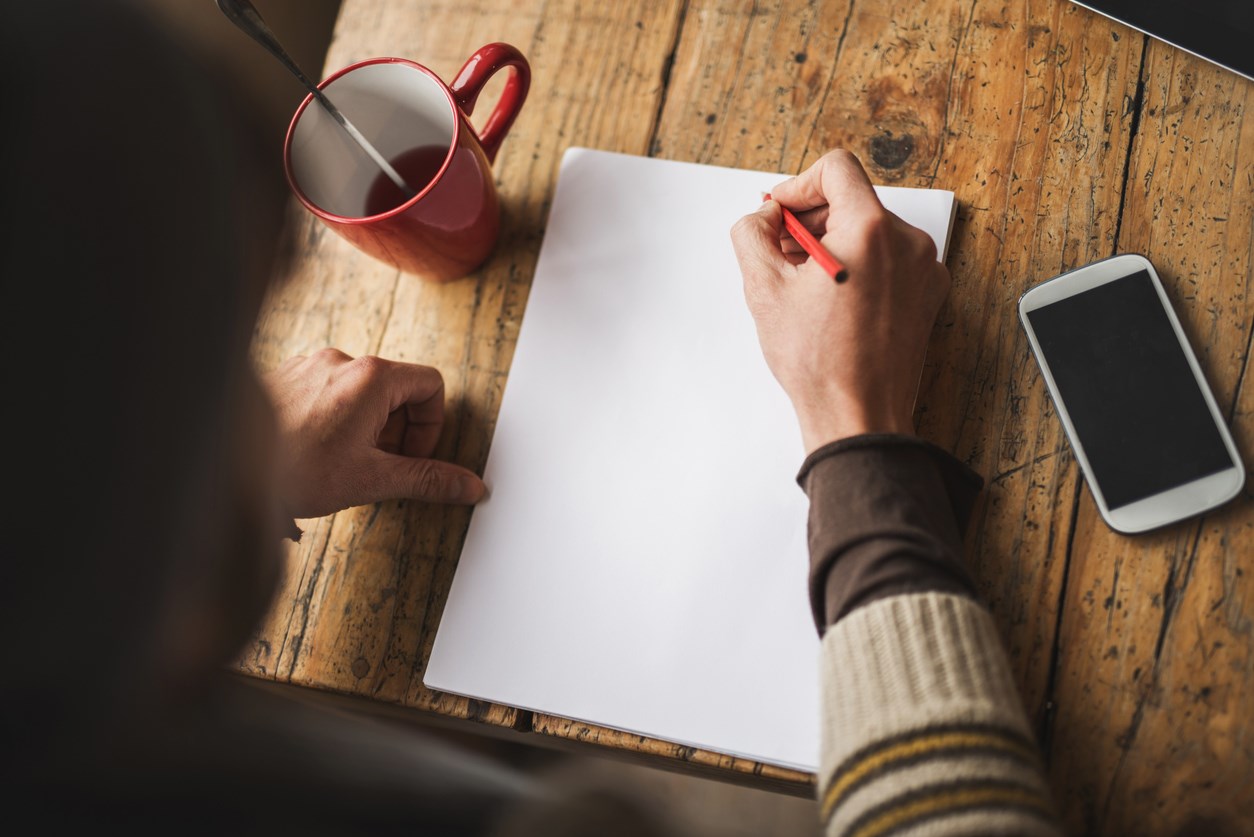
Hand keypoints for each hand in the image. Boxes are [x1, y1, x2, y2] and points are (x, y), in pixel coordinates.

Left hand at [265, 349, 485, 517]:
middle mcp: (341, 361)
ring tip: (341, 462)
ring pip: (362, 391)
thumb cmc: (292, 471)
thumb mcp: (372, 480)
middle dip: (397, 430)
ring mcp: (310, 364)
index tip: (410, 456)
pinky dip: (335, 419)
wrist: (222, 470)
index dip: (431, 426)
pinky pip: (329, 390)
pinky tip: (314, 451)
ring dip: (366, 427)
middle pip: (397, 388)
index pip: (431, 385)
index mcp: (371, 378)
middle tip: (376, 465)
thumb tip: (469, 486)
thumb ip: (427, 478)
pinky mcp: (287, 375)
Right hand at [730, 150, 950, 452]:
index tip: (781, 214)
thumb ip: (752, 233)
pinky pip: (889, 261)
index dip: (798, 186)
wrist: (860, 416)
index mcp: (871, 231)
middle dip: (812, 222)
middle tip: (783, 257)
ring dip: (833, 247)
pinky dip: (859, 269)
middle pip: (852, 201)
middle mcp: (907, 243)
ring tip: (807, 288)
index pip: (836, 169)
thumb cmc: (820, 363)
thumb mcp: (763, 289)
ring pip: (870, 232)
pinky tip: (834, 304)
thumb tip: (763, 217)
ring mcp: (923, 270)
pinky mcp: (928, 295)